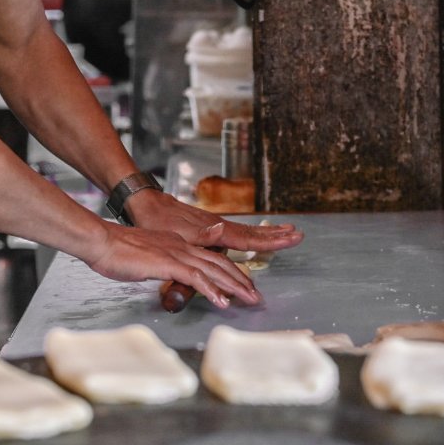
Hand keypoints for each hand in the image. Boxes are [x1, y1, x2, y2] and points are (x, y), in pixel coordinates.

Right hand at [85, 222, 261, 308]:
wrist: (101, 242)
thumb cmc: (117, 252)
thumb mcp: (146, 258)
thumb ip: (162, 265)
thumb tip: (170, 274)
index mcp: (177, 244)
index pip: (211, 257)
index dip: (229, 271)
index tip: (241, 285)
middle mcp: (182, 246)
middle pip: (220, 262)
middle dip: (240, 279)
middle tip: (255, 295)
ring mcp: (176, 253)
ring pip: (214, 269)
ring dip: (234, 285)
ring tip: (249, 299)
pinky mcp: (168, 263)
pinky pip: (196, 277)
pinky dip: (213, 290)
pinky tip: (223, 302)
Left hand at [124, 189, 303, 252]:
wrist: (145, 204)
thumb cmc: (157, 223)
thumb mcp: (177, 233)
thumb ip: (202, 235)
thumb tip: (223, 229)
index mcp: (215, 231)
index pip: (249, 238)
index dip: (271, 240)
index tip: (291, 237)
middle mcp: (218, 226)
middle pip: (253, 232)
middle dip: (276, 235)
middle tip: (299, 234)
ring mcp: (214, 225)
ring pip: (246, 230)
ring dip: (267, 232)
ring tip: (287, 230)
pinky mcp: (208, 225)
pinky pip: (236, 231)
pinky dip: (251, 233)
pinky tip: (255, 234)